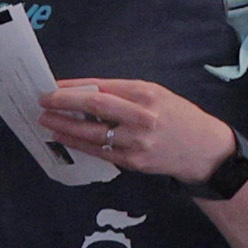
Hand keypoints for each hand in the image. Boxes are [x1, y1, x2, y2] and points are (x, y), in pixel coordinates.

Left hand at [43, 77, 226, 180]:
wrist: (204, 150)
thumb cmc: (178, 118)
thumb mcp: (157, 95)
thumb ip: (124, 94)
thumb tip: (84, 92)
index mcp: (147, 93)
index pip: (102, 86)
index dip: (74, 87)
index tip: (53, 85)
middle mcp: (142, 116)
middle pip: (93, 105)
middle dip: (63, 103)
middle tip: (43, 101)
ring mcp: (137, 141)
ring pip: (91, 132)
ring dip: (64, 126)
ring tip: (46, 120)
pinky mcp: (133, 161)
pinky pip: (98, 151)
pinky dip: (78, 144)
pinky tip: (64, 137)